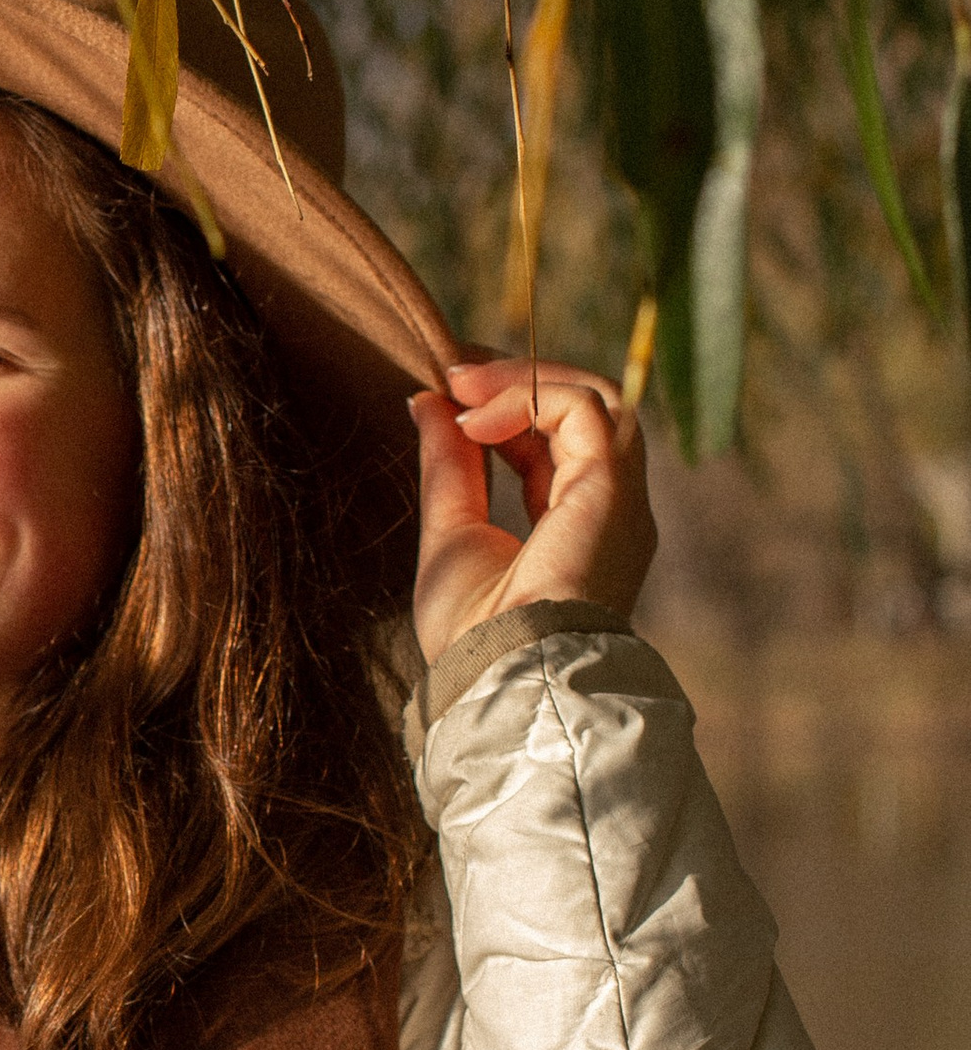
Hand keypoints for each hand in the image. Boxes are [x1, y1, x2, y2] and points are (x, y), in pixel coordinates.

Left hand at [409, 356, 656, 667]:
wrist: (501, 677)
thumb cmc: (475, 635)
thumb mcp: (452, 534)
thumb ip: (449, 468)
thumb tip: (428, 405)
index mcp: (578, 526)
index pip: (557, 442)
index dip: (510, 407)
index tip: (453, 391)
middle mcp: (610, 509)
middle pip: (586, 411)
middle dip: (521, 380)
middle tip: (455, 372)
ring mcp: (620, 498)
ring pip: (598, 398)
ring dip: (526, 379)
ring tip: (462, 386)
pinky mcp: (614, 489)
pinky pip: (587, 409)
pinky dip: (531, 396)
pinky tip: (477, 419)